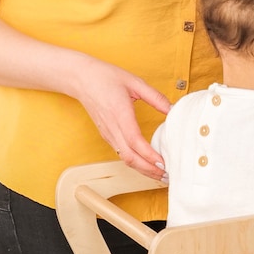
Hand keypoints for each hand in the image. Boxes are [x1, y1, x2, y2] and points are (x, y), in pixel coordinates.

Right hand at [73, 58, 171, 180]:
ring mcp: (108, 133)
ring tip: (160, 173)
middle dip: (149, 170)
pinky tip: (146, 163)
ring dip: (142, 169)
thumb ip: (155, 97)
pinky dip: (135, 162)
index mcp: (120, 114)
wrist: (81, 79)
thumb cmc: (105, 78)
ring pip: (125, 158)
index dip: (149, 156)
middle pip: (130, 157)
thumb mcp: (135, 82)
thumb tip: (173, 109)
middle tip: (167, 175)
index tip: (164, 163)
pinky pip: (121, 153)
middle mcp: (112, 128)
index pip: (135, 142)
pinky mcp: (107, 135)